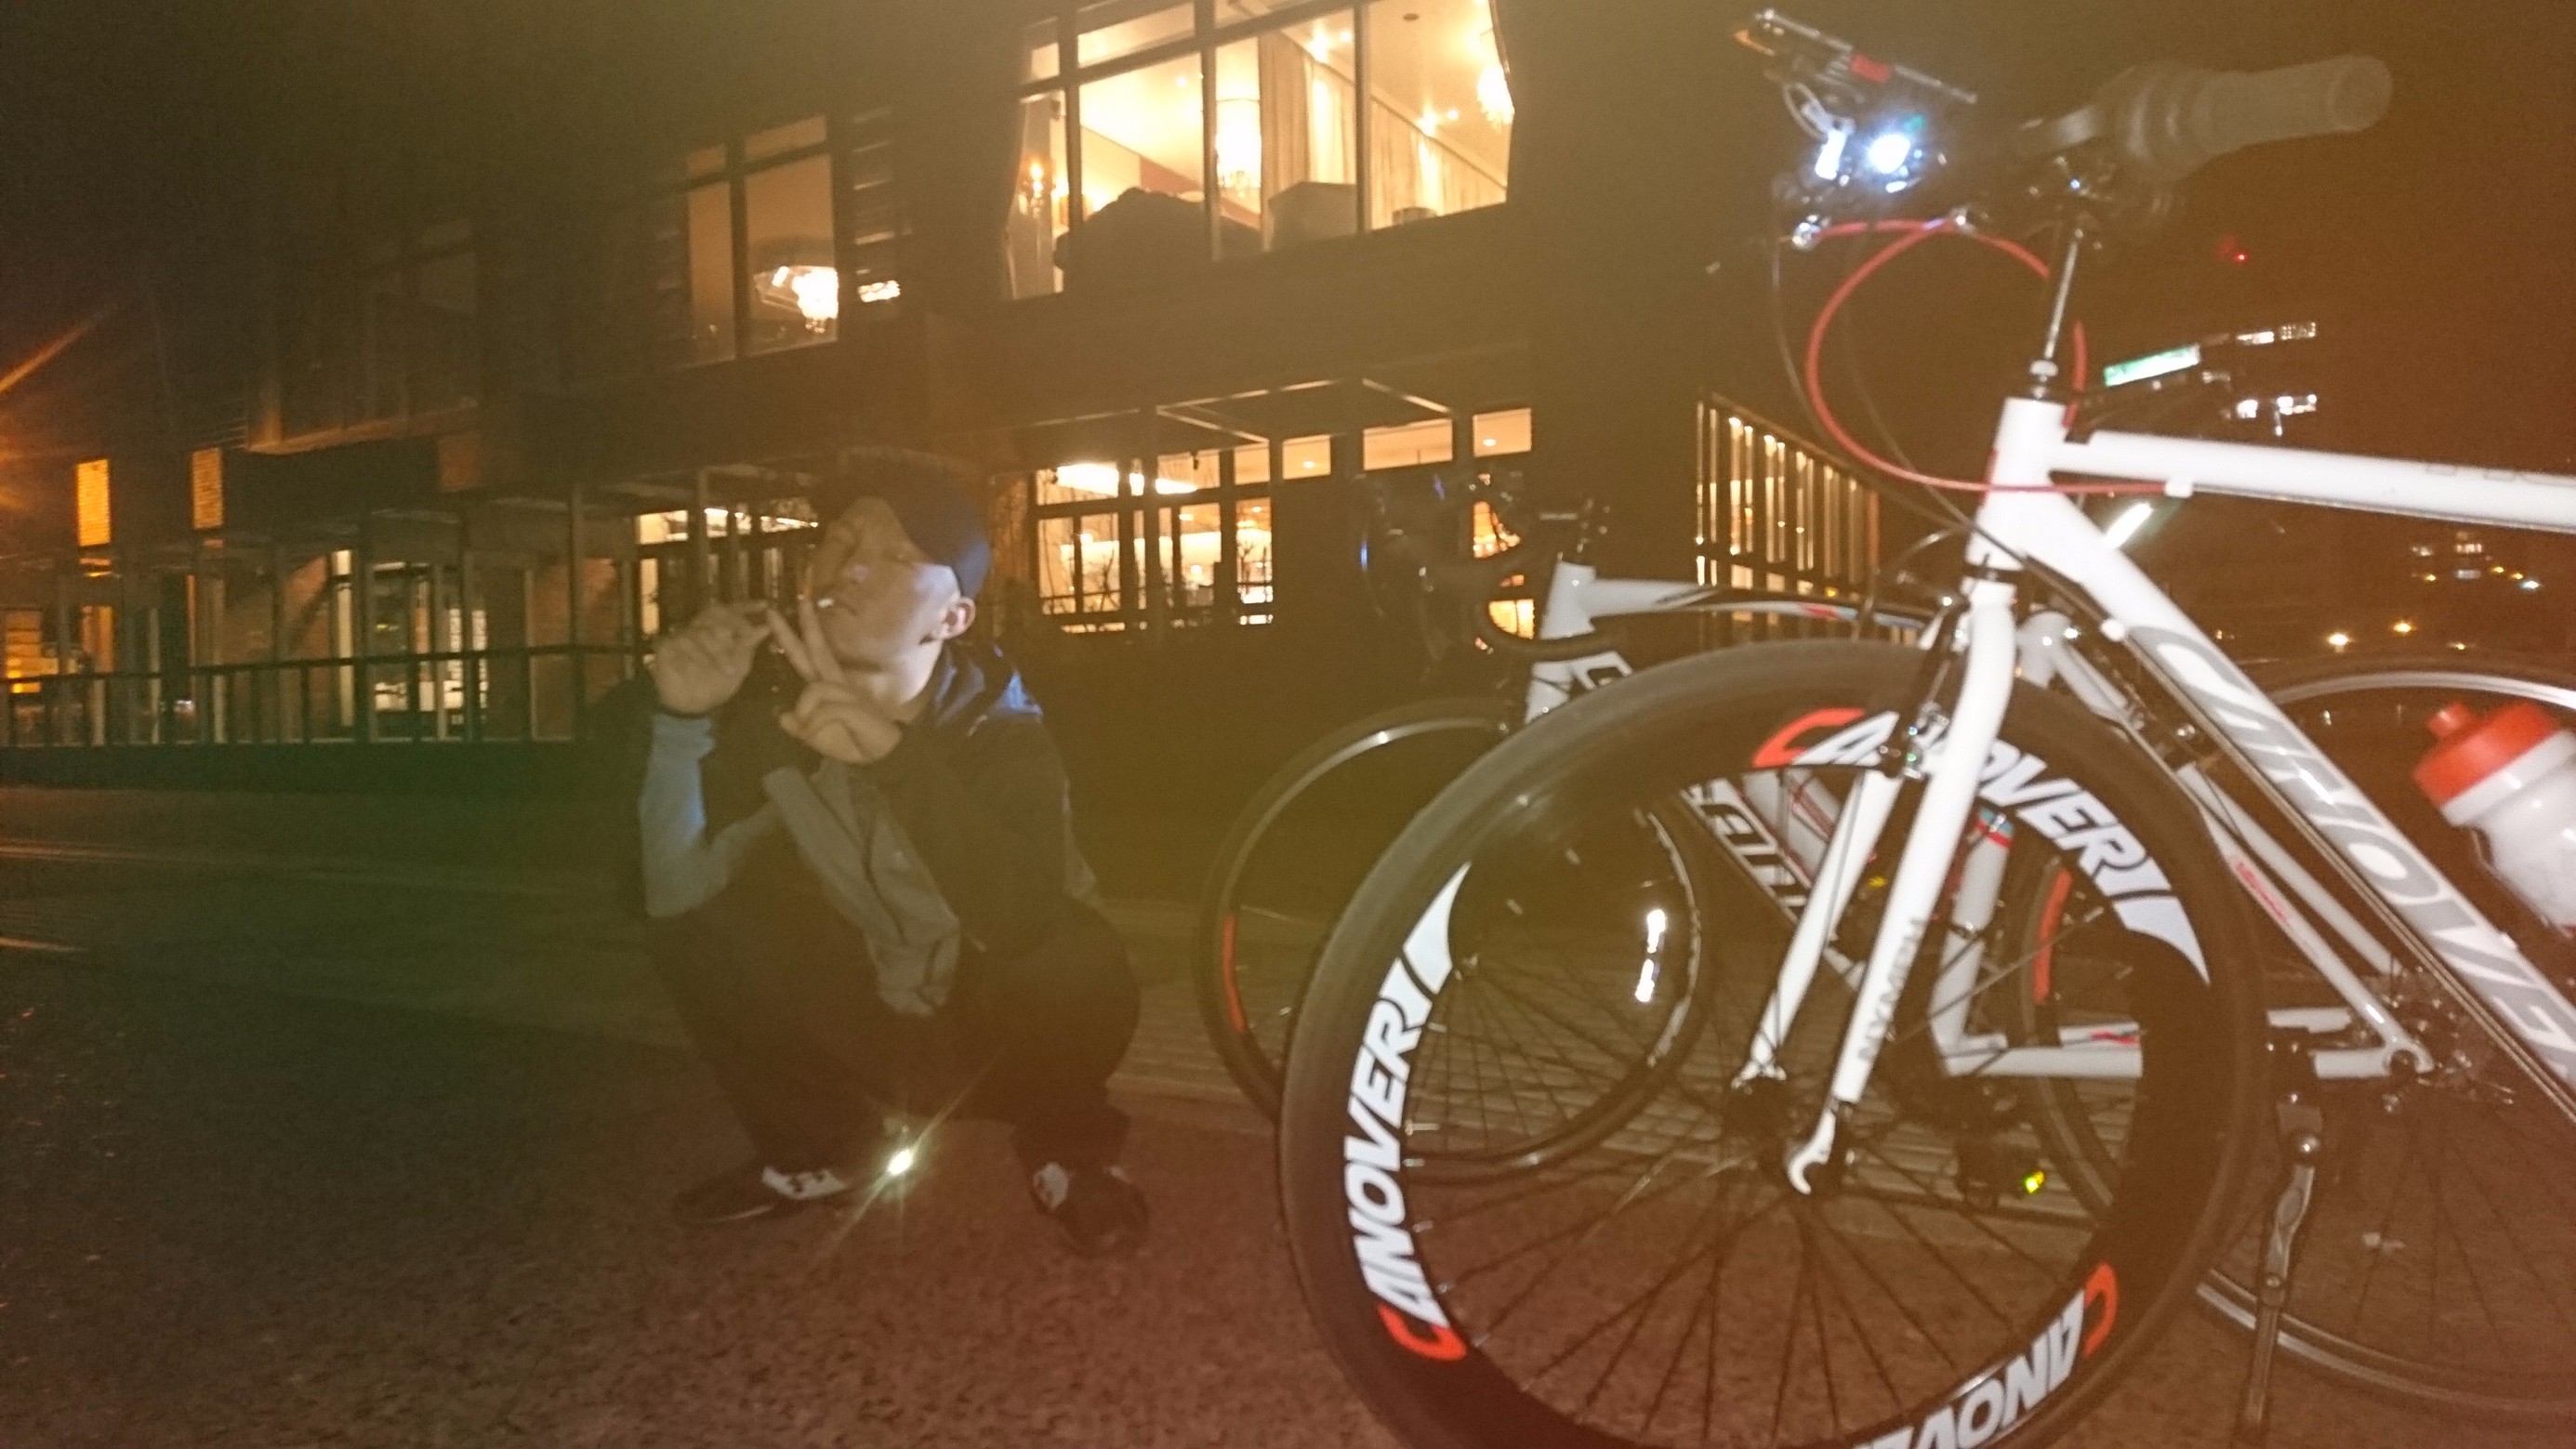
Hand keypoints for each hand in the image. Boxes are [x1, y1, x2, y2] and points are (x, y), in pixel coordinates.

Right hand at [647, 602, 767, 716]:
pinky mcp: (665, 646)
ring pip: (702, 633)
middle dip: (735, 625)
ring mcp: (681, 635)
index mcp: (716, 631)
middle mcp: (698, 629)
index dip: (745, 606)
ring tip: (730, 671)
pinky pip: (684, 644)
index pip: (729, 611)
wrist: (689, 708)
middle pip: (716, 615)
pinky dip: (698, 657)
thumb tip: (765, 627)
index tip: (763, 605)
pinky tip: (706, 668)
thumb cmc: (715, 686)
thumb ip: (748, 647)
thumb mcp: (739, 667)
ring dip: (719, 652)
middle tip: (750, 635)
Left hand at [769, 598, 899, 763]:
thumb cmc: (853, 743)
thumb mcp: (818, 738)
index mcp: (827, 686)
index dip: (791, 637)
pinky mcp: (854, 706)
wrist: (886, 754)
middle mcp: (836, 683)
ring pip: (813, 689)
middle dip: (801, 627)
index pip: (806, 656)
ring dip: (805, 714)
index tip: (775, 615)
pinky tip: (814, 735)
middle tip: (776, 608)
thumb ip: (801, 726)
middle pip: (816, 649)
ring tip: (809, 734)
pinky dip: (814, 725)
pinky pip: (824, 709)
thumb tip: (782, 717)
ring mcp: (847, 693)